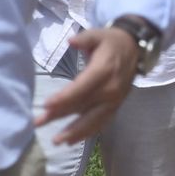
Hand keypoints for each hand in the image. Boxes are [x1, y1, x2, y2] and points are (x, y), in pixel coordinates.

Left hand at [36, 26, 140, 144]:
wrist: (136, 49)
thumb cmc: (112, 41)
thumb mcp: (99, 34)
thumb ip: (85, 38)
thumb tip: (71, 41)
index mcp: (105, 71)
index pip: (82, 87)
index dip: (65, 97)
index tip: (47, 105)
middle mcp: (111, 89)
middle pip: (83, 105)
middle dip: (59, 115)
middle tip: (38, 123)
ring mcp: (115, 100)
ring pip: (93, 119)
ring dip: (75, 131)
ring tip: (57, 141)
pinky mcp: (116, 105)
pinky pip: (102, 122)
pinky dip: (88, 132)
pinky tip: (73, 140)